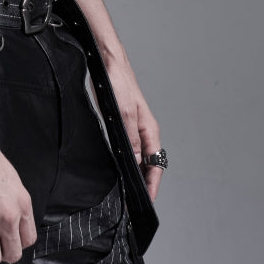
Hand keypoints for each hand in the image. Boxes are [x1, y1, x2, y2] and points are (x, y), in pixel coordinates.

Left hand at [102, 54, 163, 201]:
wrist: (107, 62)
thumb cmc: (118, 82)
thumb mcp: (124, 114)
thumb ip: (131, 139)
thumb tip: (137, 162)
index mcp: (149, 129)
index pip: (156, 164)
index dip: (152, 184)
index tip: (147, 201)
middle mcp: (143, 130)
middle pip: (149, 163)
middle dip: (145, 182)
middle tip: (134, 202)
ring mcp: (133, 126)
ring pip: (138, 155)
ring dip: (135, 172)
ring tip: (127, 190)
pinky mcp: (121, 122)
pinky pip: (127, 146)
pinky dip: (126, 159)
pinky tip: (118, 166)